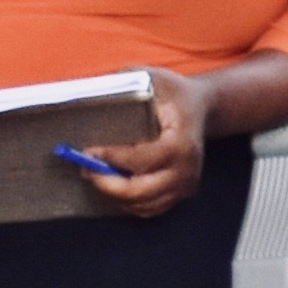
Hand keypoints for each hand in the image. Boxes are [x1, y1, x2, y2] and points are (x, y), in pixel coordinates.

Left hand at [54, 86, 210, 220]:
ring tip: (97, 175)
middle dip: (107, 183)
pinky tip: (115, 185)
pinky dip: (128, 202)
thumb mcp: (150, 79)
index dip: (112, 159)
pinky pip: (150, 208)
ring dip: (114, 195)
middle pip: (140, 191)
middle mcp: (187, 168)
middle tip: (86, 169)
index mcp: (181, 142)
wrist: (203, 106)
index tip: (88, 151)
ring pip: (142, 205)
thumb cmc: (172, 92)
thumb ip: (122, 89)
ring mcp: (186, 184)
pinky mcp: (182, 193)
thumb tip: (84, 100)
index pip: (142, 160)